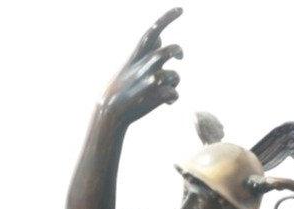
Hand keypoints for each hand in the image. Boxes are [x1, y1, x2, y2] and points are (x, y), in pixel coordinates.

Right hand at [102, 8, 182, 122]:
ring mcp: (150, 81)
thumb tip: (161, 38)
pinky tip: (168, 102)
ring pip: (175, 75)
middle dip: (178, 51)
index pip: (152, 33)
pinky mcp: (156, 96)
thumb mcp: (131, 67)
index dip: (167, 19)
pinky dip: (173, 98)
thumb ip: (147, 52)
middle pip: (169, 51)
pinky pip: (174, 93)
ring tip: (169, 89)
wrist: (112, 113)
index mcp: (137, 57)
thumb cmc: (122, 89)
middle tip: (180, 57)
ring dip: (175, 82)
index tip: (182, 9)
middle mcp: (144, 66)